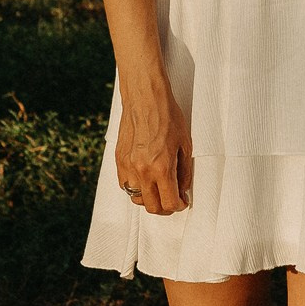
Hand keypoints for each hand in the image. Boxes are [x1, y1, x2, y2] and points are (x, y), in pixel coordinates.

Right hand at [114, 74, 193, 212]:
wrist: (145, 98)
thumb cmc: (168, 116)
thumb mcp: (185, 144)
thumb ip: (184, 172)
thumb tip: (183, 191)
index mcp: (162, 167)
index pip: (169, 203)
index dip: (178, 205)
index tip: (182, 201)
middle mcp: (142, 170)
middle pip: (152, 207)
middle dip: (165, 207)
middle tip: (172, 199)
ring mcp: (128, 166)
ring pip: (136, 198)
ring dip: (149, 198)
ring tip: (158, 188)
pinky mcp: (119, 160)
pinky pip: (125, 184)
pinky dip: (135, 186)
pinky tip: (145, 177)